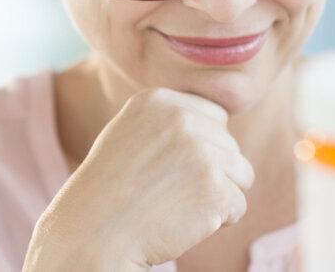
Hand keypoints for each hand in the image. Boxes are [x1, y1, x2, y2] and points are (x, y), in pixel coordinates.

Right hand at [22, 88, 254, 270]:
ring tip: (178, 204)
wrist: (93, 233)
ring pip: (242, 174)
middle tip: (169, 191)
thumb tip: (221, 122)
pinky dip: (217, 221)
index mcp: (159, 100)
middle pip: (231, 146)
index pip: (215, 119)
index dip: (200, 148)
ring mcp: (199, 153)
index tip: (167, 168)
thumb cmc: (111, 190)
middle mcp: (181, 119)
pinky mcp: (213, 188)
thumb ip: (170, 121)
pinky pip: (238, 206)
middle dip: (211, 172)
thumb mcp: (131, 134)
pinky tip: (183, 221)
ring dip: (218, 195)